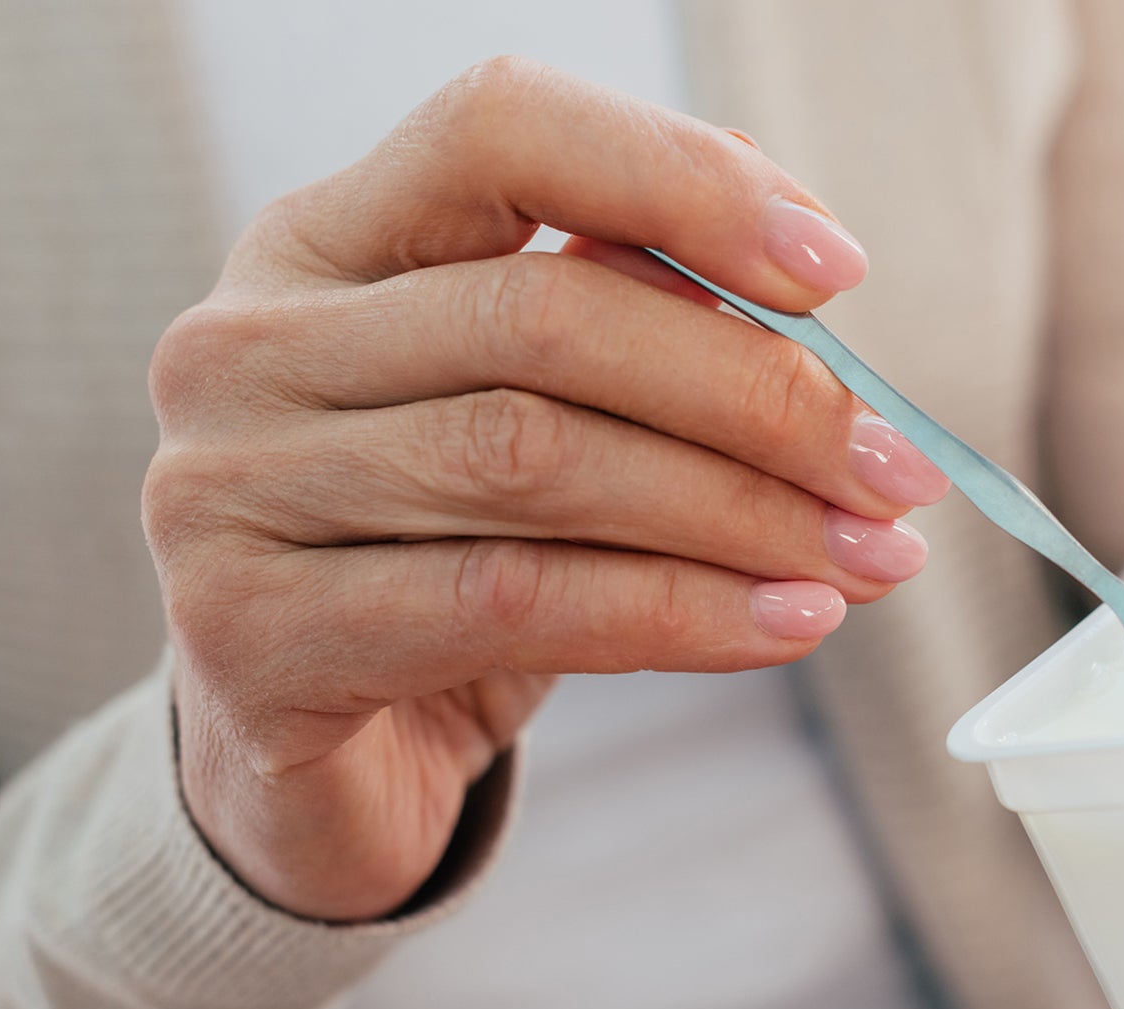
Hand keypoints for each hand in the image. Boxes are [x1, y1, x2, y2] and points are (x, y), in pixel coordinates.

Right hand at [143, 59, 948, 921]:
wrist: (321, 765)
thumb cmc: (448, 561)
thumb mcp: (537, 419)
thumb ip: (634, 327)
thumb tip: (815, 288)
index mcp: (324, 241)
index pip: (499, 129)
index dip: (681, 179)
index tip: (836, 272)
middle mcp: (248, 343)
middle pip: (541, 315)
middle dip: (753, 392)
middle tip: (896, 469)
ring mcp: (228, 490)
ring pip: (536, 462)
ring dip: (741, 513)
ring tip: (870, 556)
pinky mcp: (252, 639)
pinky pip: (513, 602)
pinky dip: (680, 613)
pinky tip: (787, 625)